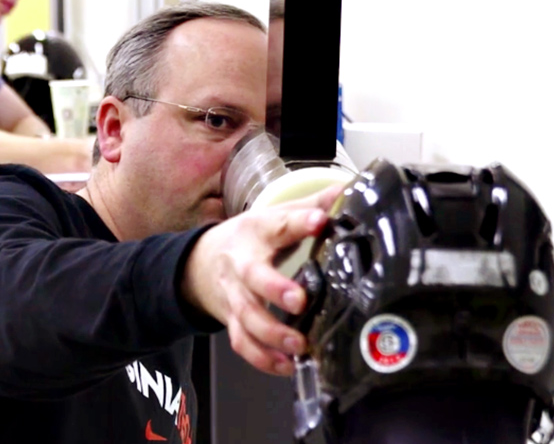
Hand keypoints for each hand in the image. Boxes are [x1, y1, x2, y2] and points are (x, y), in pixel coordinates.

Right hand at [181, 184, 342, 375]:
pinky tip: (286, 365)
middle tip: (298, 300)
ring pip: (246, 316)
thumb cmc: (251, 238)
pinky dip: (262, 358)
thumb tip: (350, 189)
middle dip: (274, 288)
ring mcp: (235, 295)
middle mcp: (243, 264)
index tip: (320, 221)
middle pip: (253, 276)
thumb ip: (312, 205)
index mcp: (258, 231)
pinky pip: (242, 342)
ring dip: (271, 333)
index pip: (279, 223)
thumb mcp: (275, 214)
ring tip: (300, 344)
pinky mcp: (232, 320)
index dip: (299, 222)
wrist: (202, 261)